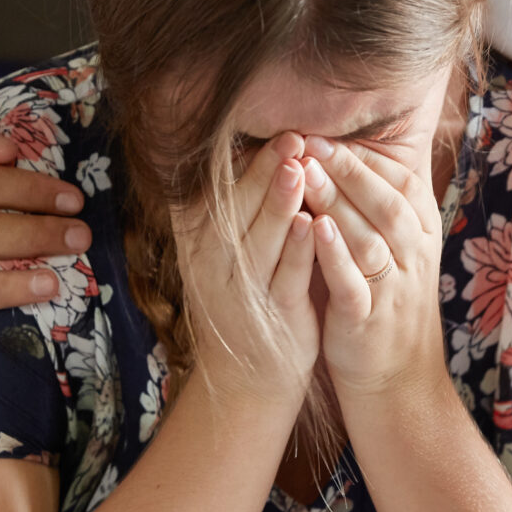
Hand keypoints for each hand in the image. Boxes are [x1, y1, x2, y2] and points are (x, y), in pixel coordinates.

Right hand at [175, 135, 320, 415]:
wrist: (246, 380)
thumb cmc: (247, 302)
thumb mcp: (232, 255)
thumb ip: (244, 211)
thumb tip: (268, 154)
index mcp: (201, 243)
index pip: (220, 195)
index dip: (245, 162)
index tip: (275, 130)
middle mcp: (212, 266)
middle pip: (236, 211)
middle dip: (263, 172)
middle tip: (291, 136)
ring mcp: (240, 293)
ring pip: (258, 242)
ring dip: (277, 203)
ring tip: (298, 166)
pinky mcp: (270, 318)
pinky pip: (282, 279)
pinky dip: (296, 251)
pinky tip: (311, 223)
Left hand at [300, 140, 448, 402]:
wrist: (397, 381)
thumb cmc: (384, 306)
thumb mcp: (392, 253)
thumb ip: (373, 212)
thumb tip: (339, 159)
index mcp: (421, 238)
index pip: (402, 183)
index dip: (365, 158)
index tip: (326, 135)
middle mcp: (414, 260)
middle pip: (386, 203)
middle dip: (348, 170)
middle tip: (310, 142)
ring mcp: (395, 292)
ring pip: (371, 238)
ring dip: (337, 202)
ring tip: (305, 173)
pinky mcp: (370, 322)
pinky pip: (357, 283)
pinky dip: (336, 255)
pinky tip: (314, 229)